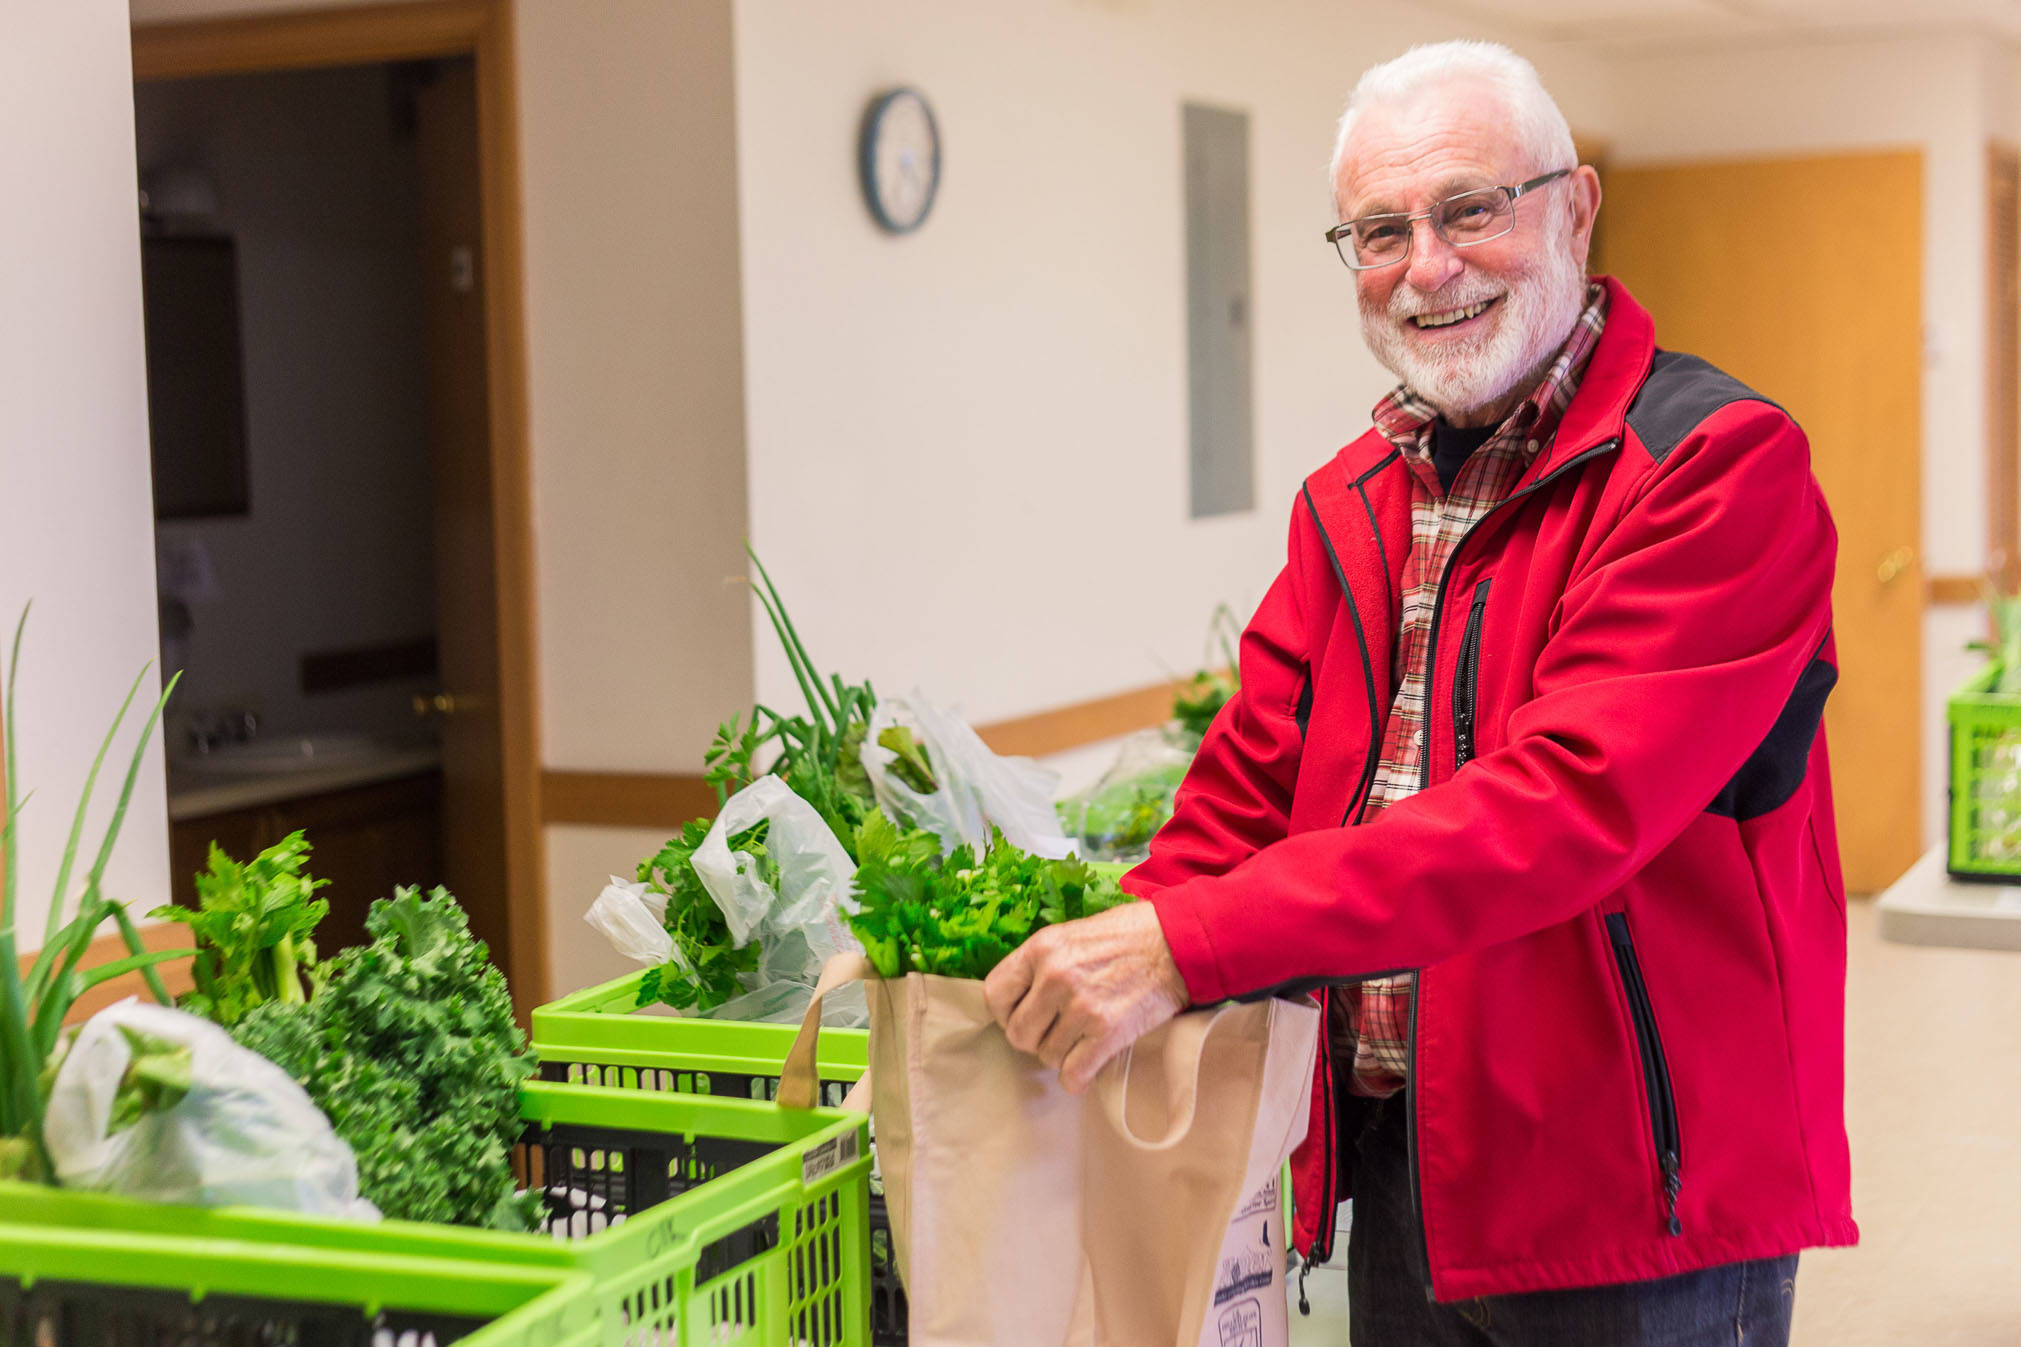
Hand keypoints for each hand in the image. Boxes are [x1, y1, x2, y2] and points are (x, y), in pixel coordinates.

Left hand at [983, 901, 1188, 1093]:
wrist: (1177, 943)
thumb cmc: (1127, 936)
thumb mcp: (1073, 934)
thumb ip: (1042, 964)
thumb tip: (1019, 999)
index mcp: (1041, 948)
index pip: (994, 995)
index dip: (1006, 1012)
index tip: (1024, 1015)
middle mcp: (1055, 977)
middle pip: (1017, 1034)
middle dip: (1034, 1038)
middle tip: (1055, 1031)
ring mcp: (1081, 1007)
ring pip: (1046, 1056)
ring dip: (1061, 1055)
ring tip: (1080, 1039)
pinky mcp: (1108, 1033)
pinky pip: (1072, 1074)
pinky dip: (1076, 1077)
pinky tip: (1086, 1066)